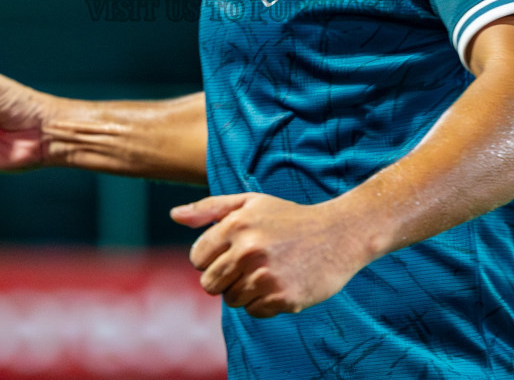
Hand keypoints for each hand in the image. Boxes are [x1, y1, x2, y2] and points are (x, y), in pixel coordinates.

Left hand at [171, 192, 373, 317]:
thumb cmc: (289, 217)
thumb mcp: (250, 202)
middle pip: (210, 284)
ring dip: (245, 290)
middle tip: (250, 265)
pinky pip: (254, 311)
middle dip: (225, 278)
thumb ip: (209, 208)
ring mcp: (266, 276)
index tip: (233, 251)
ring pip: (231, 300)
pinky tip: (281, 282)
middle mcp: (248, 250)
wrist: (339, 234)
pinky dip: (264, 302)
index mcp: (236, 224)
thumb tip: (174, 215)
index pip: (197, 258)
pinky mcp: (283, 298)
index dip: (212, 258)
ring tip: (267, 272)